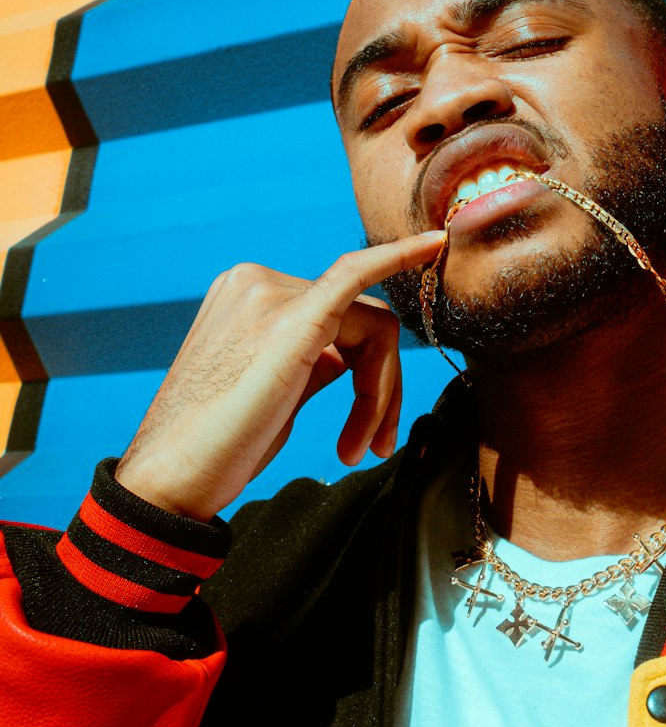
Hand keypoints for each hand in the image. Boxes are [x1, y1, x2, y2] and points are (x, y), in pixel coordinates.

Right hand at [115, 232, 444, 520]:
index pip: (338, 319)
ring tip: (357, 448)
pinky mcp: (293, 318)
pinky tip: (434, 247)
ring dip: (380, 393)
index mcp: (247, 297)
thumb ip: (310, 361)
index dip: (368, 372)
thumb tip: (347, 357)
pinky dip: (401, 255)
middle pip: (362, 322)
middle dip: (379, 388)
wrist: (171, 479)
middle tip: (370, 448)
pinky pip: (358, 274)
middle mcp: (257, 284)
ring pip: (374, 327)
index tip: (379, 410)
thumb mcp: (271, 393)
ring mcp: (272, 294)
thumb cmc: (218, 448)